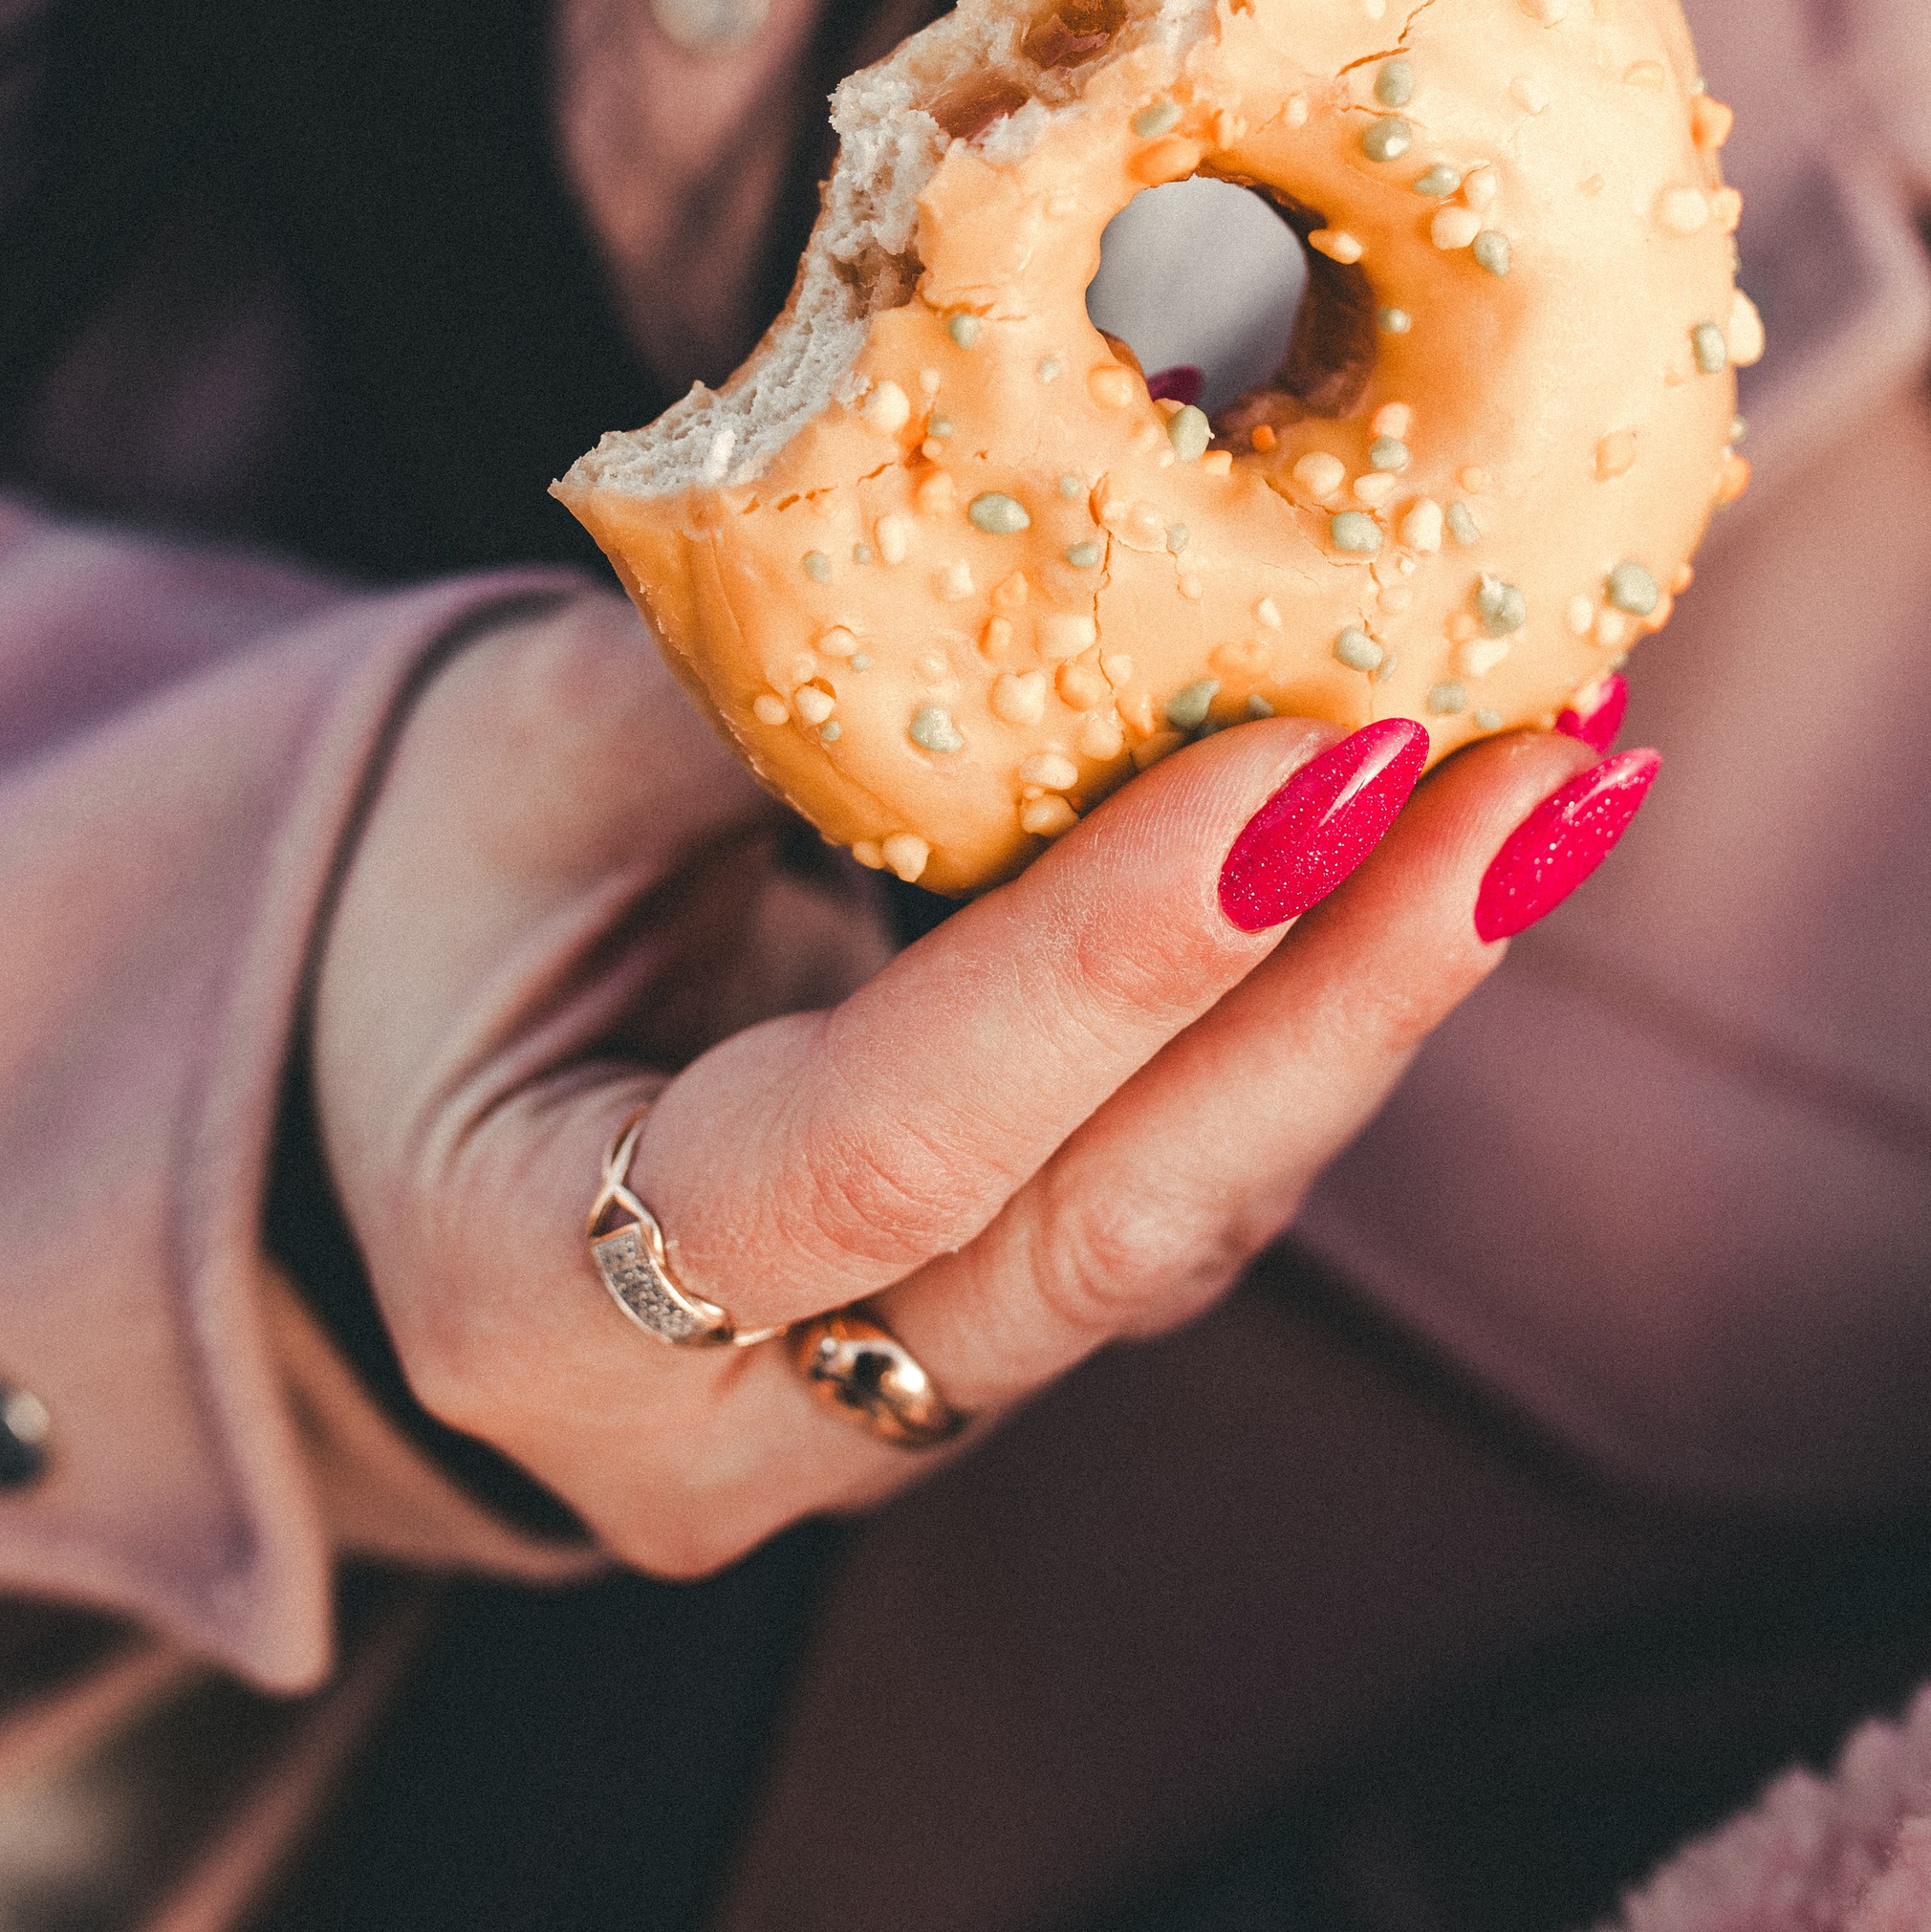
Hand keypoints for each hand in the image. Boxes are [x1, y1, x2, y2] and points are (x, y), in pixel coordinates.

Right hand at [312, 595, 1618, 1572]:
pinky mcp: (998, 1342)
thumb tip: (1065, 510)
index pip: (865, 1151)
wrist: (375, 1079)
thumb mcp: (512, 765)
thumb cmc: (412, 895)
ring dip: (1382, 996)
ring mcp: (883, 1407)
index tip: (1319, 760)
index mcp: (536, 1293)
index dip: (1106, 965)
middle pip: (1100, 1233)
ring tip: (1555, 780)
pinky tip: (1455, 848)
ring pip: (1182, 1224)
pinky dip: (1321, 1014)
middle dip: (1349, 994)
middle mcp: (730, 1421)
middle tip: (1542, 773)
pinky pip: (1190, 1183)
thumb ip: (756, 690)